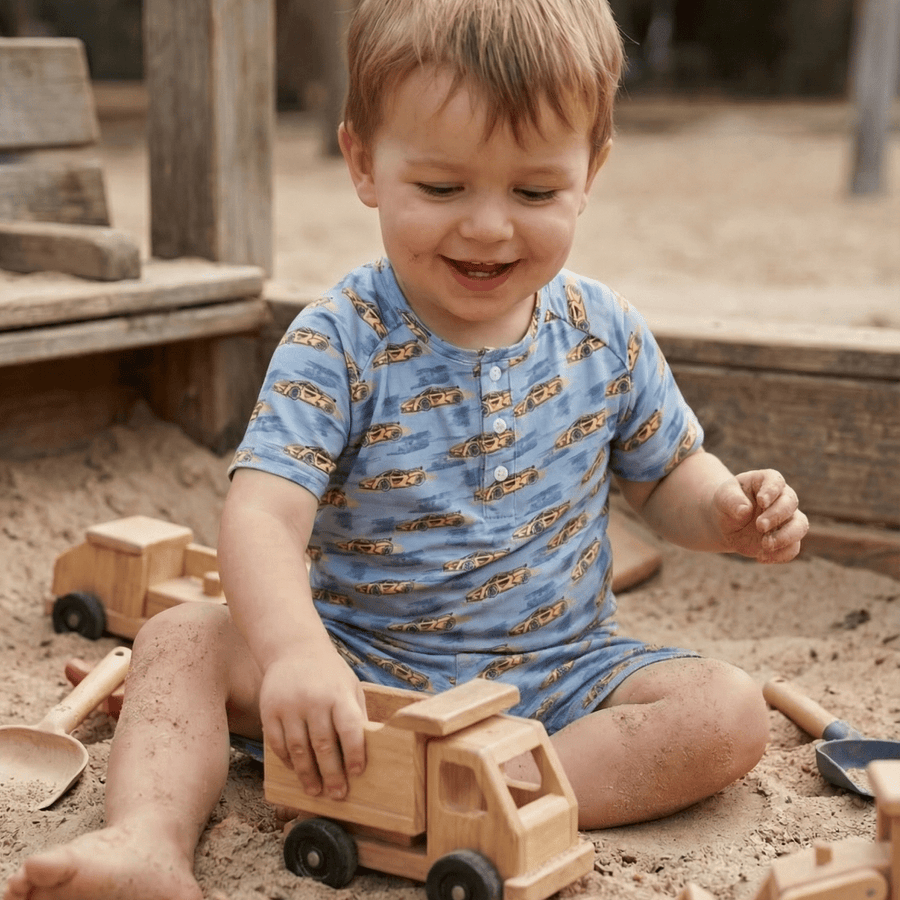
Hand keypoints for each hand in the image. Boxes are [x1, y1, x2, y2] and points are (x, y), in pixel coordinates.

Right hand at [259, 647, 367, 799]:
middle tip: (337, 795)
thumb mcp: (349, 686)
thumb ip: (356, 714)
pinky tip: (296, 771)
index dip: (355, 753)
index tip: (358, 773)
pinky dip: (287, 760)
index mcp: (338, 694)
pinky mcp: (270, 710)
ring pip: (298, 749)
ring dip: (308, 774)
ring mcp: (289, 706)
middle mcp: (314, 700)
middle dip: (332, 774)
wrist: (293, 648)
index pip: (350, 728)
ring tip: (315, 791)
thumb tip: (367, 749)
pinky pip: (277, 743)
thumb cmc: (329, 673)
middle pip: (323, 745)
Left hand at [713, 469, 807, 562]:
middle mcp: (782, 498)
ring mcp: (787, 519)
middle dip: (777, 516)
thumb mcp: (723, 498)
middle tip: (760, 526)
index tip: (761, 501)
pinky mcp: (786, 539)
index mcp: (766, 481)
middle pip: (790, 503)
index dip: (771, 490)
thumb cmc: (727, 503)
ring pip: (800, 526)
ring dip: (786, 537)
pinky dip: (780, 554)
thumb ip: (731, 500)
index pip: (775, 481)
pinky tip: (761, 557)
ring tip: (765, 545)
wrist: (726, 523)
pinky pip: (793, 548)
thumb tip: (744, 510)